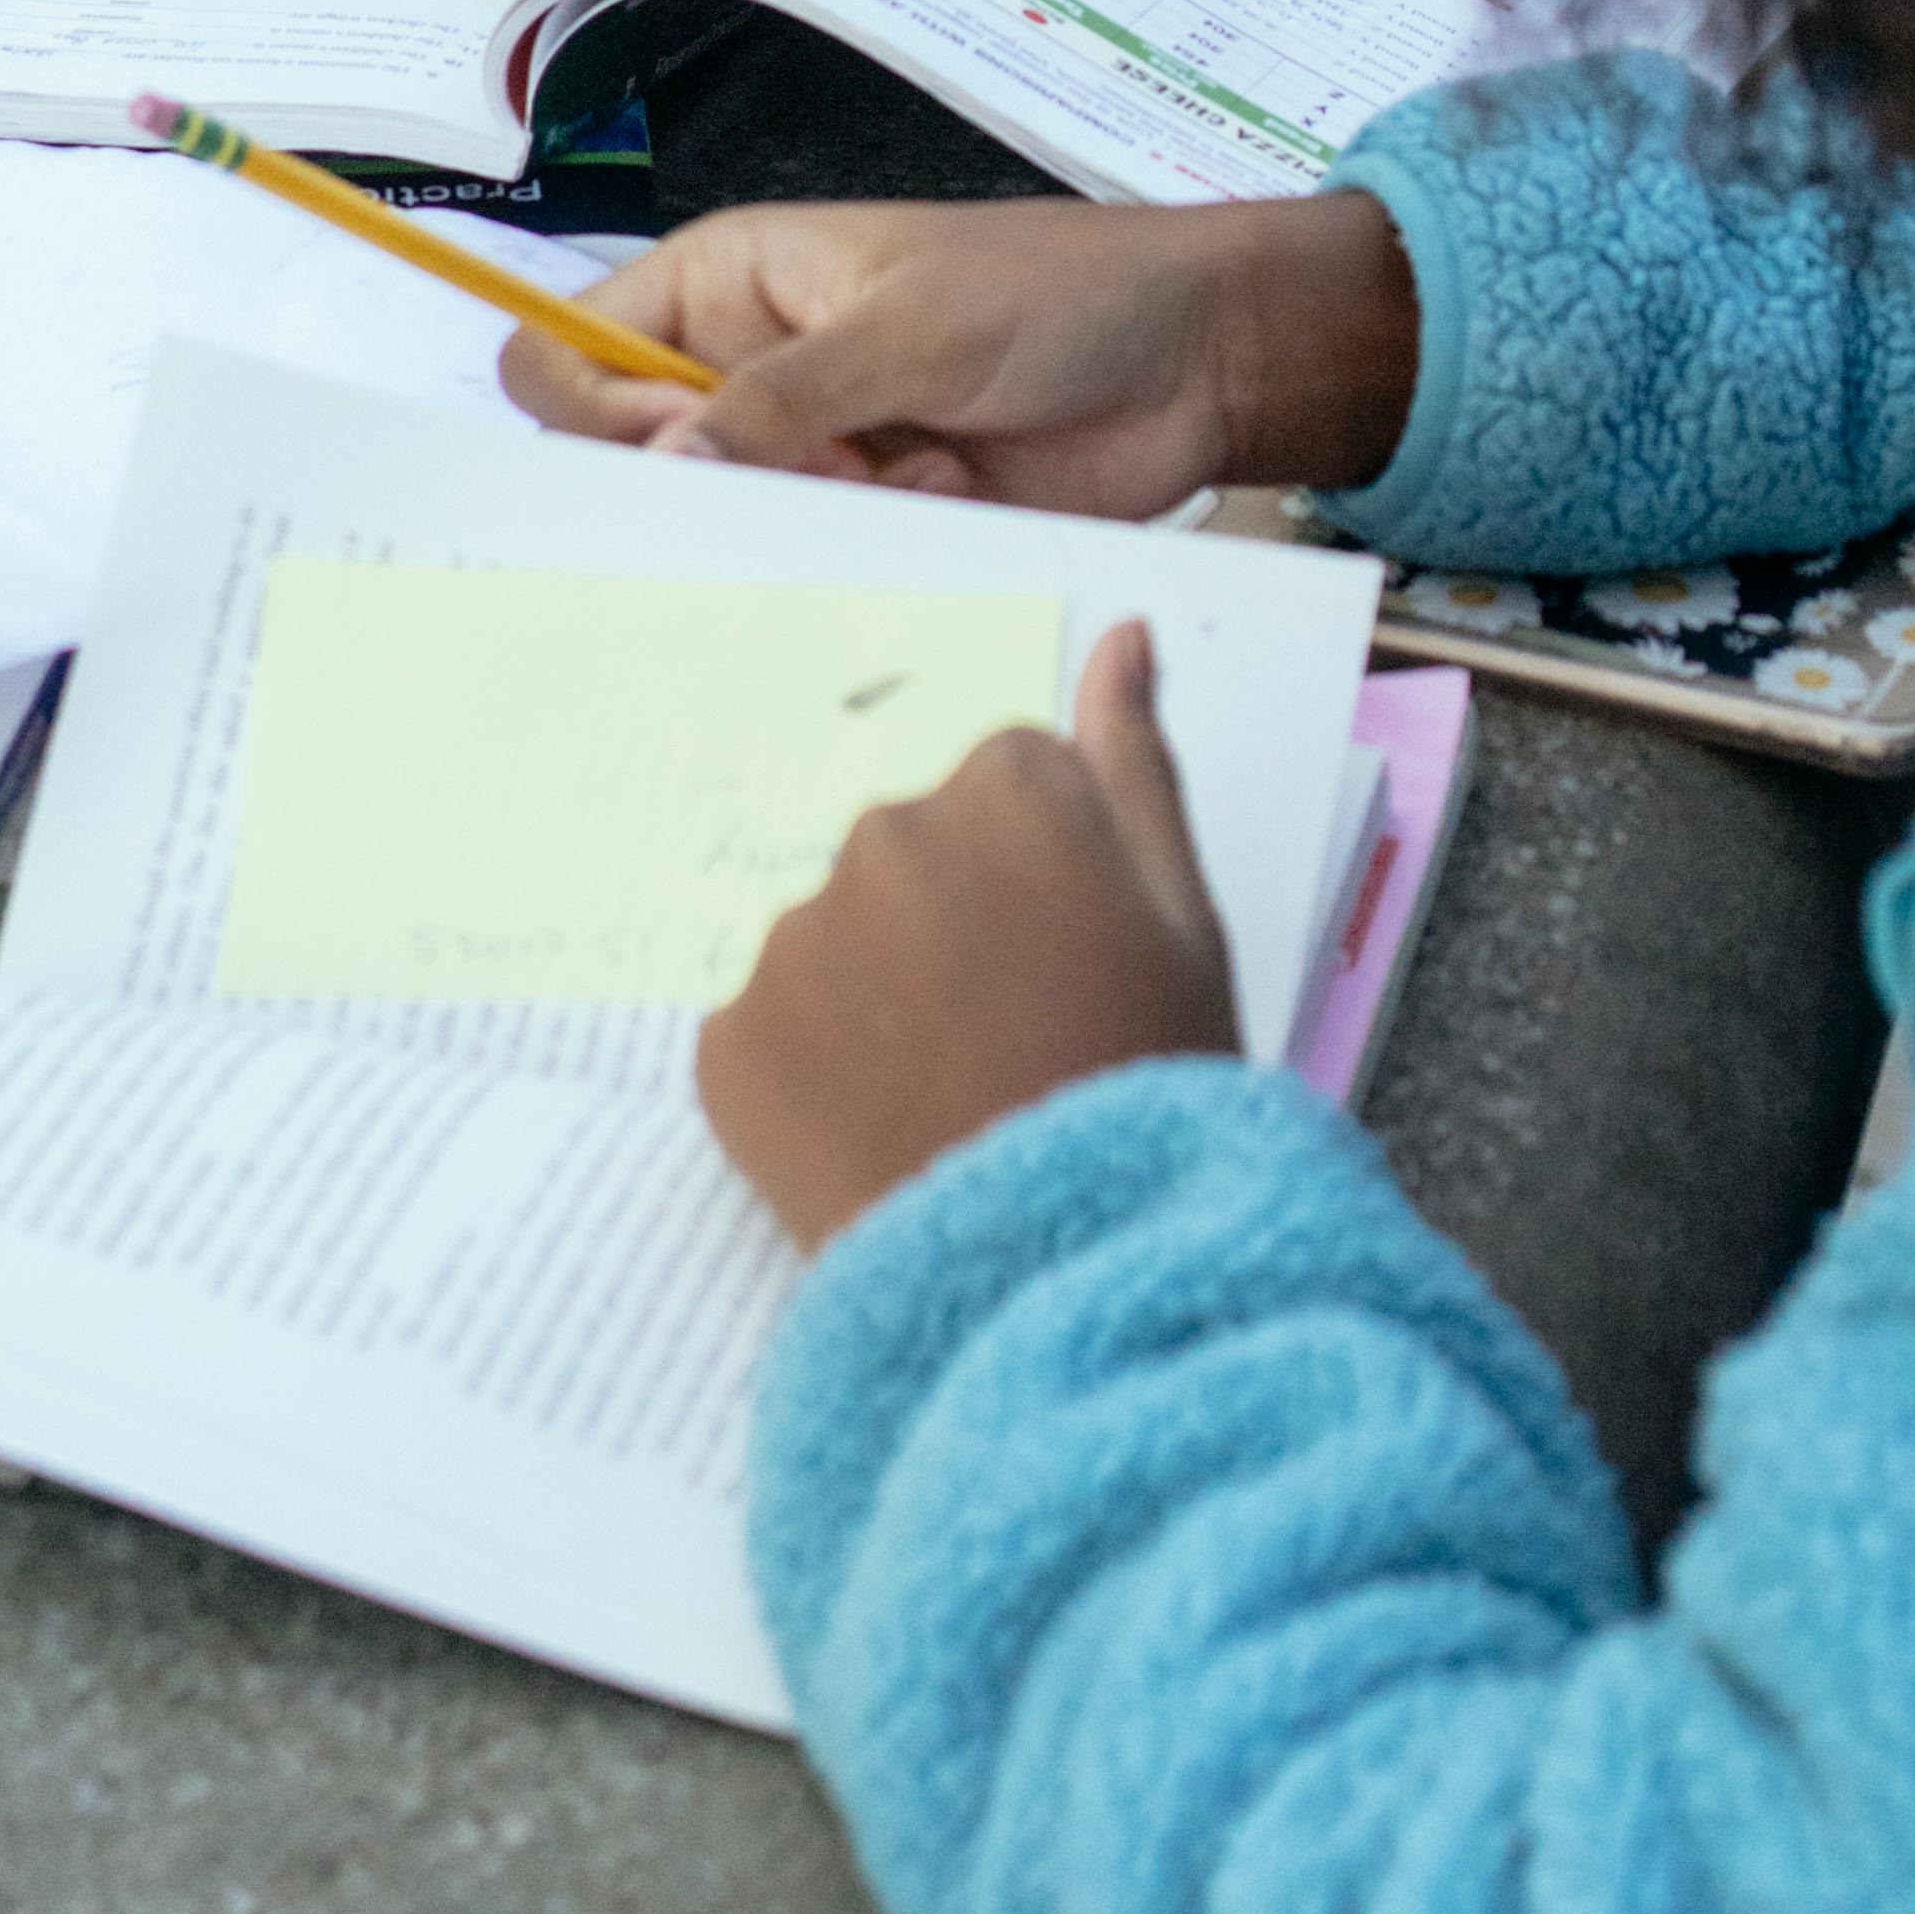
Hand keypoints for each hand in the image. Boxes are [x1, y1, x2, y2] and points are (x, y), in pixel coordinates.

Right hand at [502, 189, 1420, 515]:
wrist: (1197, 360)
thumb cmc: (1061, 293)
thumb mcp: (910, 326)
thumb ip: (780, 399)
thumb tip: (666, 464)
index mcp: (729, 284)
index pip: (571, 351)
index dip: (595, 410)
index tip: (674, 445)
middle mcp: (751, 370)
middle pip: (637, 463)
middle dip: (716, 487)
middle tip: (816, 469)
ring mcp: (813, 451)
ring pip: (730, 530)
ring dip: (812, 519)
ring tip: (913, 470)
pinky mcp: (873, 518)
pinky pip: (816, 568)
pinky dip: (875, 548)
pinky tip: (955, 493)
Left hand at [698, 616, 1238, 1250]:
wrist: (1053, 1276)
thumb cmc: (1148, 1092)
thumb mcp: (1187, 924)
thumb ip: (1138, 765)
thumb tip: (1123, 637)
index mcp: (1004, 793)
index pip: (1010, 783)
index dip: (1050, 874)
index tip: (1074, 957)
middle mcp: (882, 837)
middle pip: (914, 848)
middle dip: (954, 919)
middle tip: (1015, 1034)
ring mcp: (794, 940)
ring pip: (838, 935)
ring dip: (879, 991)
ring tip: (950, 1095)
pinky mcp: (727, 1040)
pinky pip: (772, 1025)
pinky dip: (812, 1069)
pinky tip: (880, 1132)